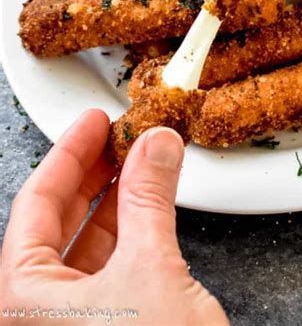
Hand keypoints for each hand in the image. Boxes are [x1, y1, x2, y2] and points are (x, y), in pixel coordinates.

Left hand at [0, 110, 227, 324]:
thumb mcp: (150, 274)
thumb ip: (151, 199)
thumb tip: (156, 145)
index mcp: (20, 301)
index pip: (36, 204)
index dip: (68, 154)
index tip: (92, 121)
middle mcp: (37, 314)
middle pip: (57, 221)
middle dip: (94, 171)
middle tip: (120, 133)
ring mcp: (72, 324)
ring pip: (88, 243)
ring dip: (119, 197)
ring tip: (143, 158)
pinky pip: (112, 265)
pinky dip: (134, 228)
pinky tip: (152, 201)